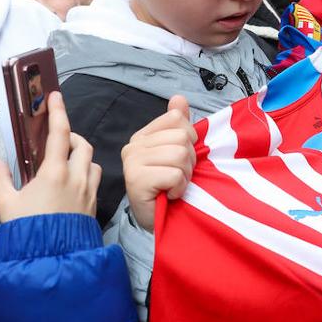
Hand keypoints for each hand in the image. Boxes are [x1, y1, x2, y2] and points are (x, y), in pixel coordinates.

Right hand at [0, 92, 100, 221]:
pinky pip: (95, 181)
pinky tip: (72, 184)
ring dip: (81, 157)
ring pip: (92, 162)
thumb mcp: (6, 204)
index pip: (60, 132)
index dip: (58, 111)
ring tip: (65, 162)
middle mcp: (76, 177)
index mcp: (54, 172)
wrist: (51, 259)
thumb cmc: (27, 230)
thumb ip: (1, 179)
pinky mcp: (93, 205)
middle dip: (72, 137)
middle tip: (57, 141)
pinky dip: (86, 175)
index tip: (55, 96)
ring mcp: (88, 191)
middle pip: (82, 145)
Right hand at [121, 96, 196, 232]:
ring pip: (180, 155)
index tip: (180, 160)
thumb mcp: (178, 153)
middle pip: (182, 138)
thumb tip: (178, 98)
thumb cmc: (169, 188)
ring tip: (173, 186)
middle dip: (189, 161)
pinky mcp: (135, 180)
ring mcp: (131, 162)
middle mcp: (133, 146)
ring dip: (185, 175)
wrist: (161, 223)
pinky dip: (179, 187)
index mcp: (143, 136)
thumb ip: (178, 125)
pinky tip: (169, 195)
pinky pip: (174, 174)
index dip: (189, 140)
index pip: (177, 119)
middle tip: (177, 177)